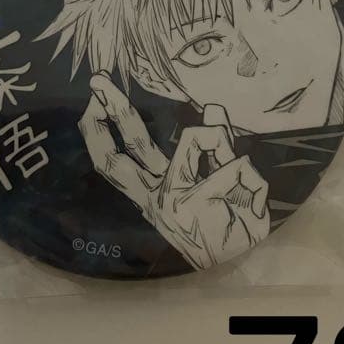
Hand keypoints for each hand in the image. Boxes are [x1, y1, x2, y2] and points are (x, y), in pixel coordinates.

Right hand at [79, 73, 268, 269]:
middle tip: (97, 79)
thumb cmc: (226, 225)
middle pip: (130, 146)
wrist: (240, 263)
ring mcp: (175, 197)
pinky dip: (250, 180)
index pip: (115, 160)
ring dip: (226, 142)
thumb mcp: (218, 179)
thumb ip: (213, 147)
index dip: (100, 130)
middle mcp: (156, 195)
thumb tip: (210, 107)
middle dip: (115, 109)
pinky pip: (235, 166)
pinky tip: (248, 204)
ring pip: (199, 136)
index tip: (93, 99)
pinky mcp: (199, 200)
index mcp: (153, 192)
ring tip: (235, 175)